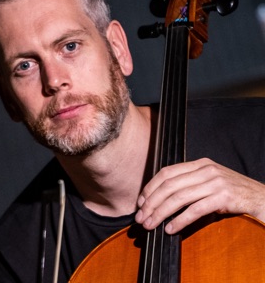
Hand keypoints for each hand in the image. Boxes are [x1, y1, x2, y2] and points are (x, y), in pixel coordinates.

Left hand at [135, 157, 264, 233]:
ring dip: (161, 213)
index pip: (167, 172)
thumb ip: (189, 183)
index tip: (140, 201)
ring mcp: (215, 182)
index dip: (151, 187)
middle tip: (141, 217)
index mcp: (199, 164)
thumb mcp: (209, 181)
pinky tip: (170, 228)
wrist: (262, 198)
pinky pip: (195, 209)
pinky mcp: (224, 197)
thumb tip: (161, 198)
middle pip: (169, 185)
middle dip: (151, 202)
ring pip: (179, 197)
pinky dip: (180, 220)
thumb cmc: (233, 193)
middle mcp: (205, 170)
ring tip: (151, 224)